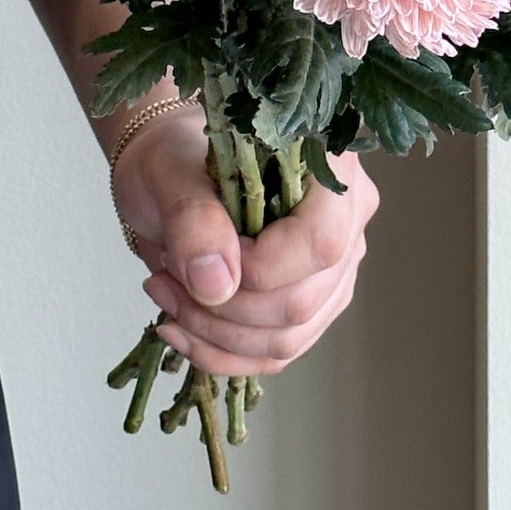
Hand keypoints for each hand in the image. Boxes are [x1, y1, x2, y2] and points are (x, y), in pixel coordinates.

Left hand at [111, 111, 379, 377]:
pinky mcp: (315, 304)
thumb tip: (217, 285)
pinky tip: (180, 327)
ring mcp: (337, 267)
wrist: (169, 175)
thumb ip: (192, 218)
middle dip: (222, 308)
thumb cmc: (172, 157)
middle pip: (302, 300)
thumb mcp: (167, 172)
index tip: (198, 257)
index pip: (321, 241)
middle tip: (163, 280)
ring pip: (289, 337)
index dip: (259, 268)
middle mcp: (348, 219)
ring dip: (215, 334)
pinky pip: (277, 352)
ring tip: (166, 295)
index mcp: (328, 166)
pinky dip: (221, 351)